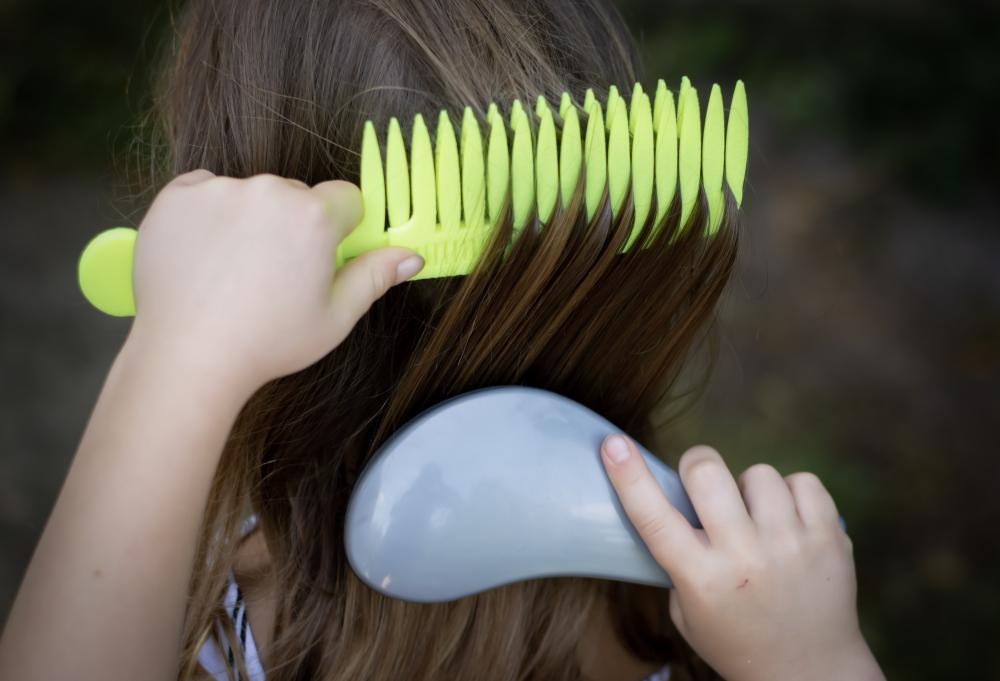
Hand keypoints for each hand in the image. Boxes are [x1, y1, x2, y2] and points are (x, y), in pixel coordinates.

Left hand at [127, 170, 423, 393]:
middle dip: (292, 224)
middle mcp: (269, 191)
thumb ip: (374, 277)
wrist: (187, 356)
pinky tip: (207, 257)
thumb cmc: (267, 343)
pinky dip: (208, 215)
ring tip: (234, 271)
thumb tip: (412, 257)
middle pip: (296, 194)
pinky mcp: (178, 195)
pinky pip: (206, 191)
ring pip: (251, 193)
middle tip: (273, 274)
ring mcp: (220, 189)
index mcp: (315, 217)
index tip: (319, 258)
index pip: (345, 198)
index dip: (338, 229)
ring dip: (250, 219)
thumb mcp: (334, 318)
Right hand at [600, 438, 884, 680]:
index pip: (654, 518)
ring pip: (756, 473)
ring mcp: (790, 546)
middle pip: (707, 473)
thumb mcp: (687, 610)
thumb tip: (671, 495)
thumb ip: (678, 558)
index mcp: (701, 579)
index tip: (614, 445)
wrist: (809, 671)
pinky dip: (790, 492)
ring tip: (755, 519)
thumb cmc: (735, 638)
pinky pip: (801, 480)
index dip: (629, 476)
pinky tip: (787, 519)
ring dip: (748, 489)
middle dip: (697, 466)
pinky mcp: (829, 537)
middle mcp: (745, 559)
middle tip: (701, 482)